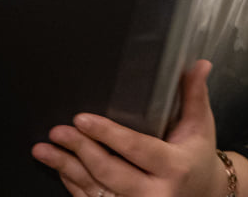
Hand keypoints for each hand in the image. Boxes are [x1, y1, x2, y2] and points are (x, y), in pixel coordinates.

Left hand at [32, 59, 247, 196]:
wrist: (203, 193)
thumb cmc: (198, 155)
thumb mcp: (201, 126)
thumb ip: (196, 95)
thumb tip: (199, 64)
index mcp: (175, 166)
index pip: (137, 148)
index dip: (108, 134)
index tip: (83, 120)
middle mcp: (155, 192)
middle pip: (109, 171)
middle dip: (80, 150)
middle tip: (58, 131)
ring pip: (93, 188)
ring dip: (66, 167)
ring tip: (43, 150)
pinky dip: (72, 183)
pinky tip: (60, 167)